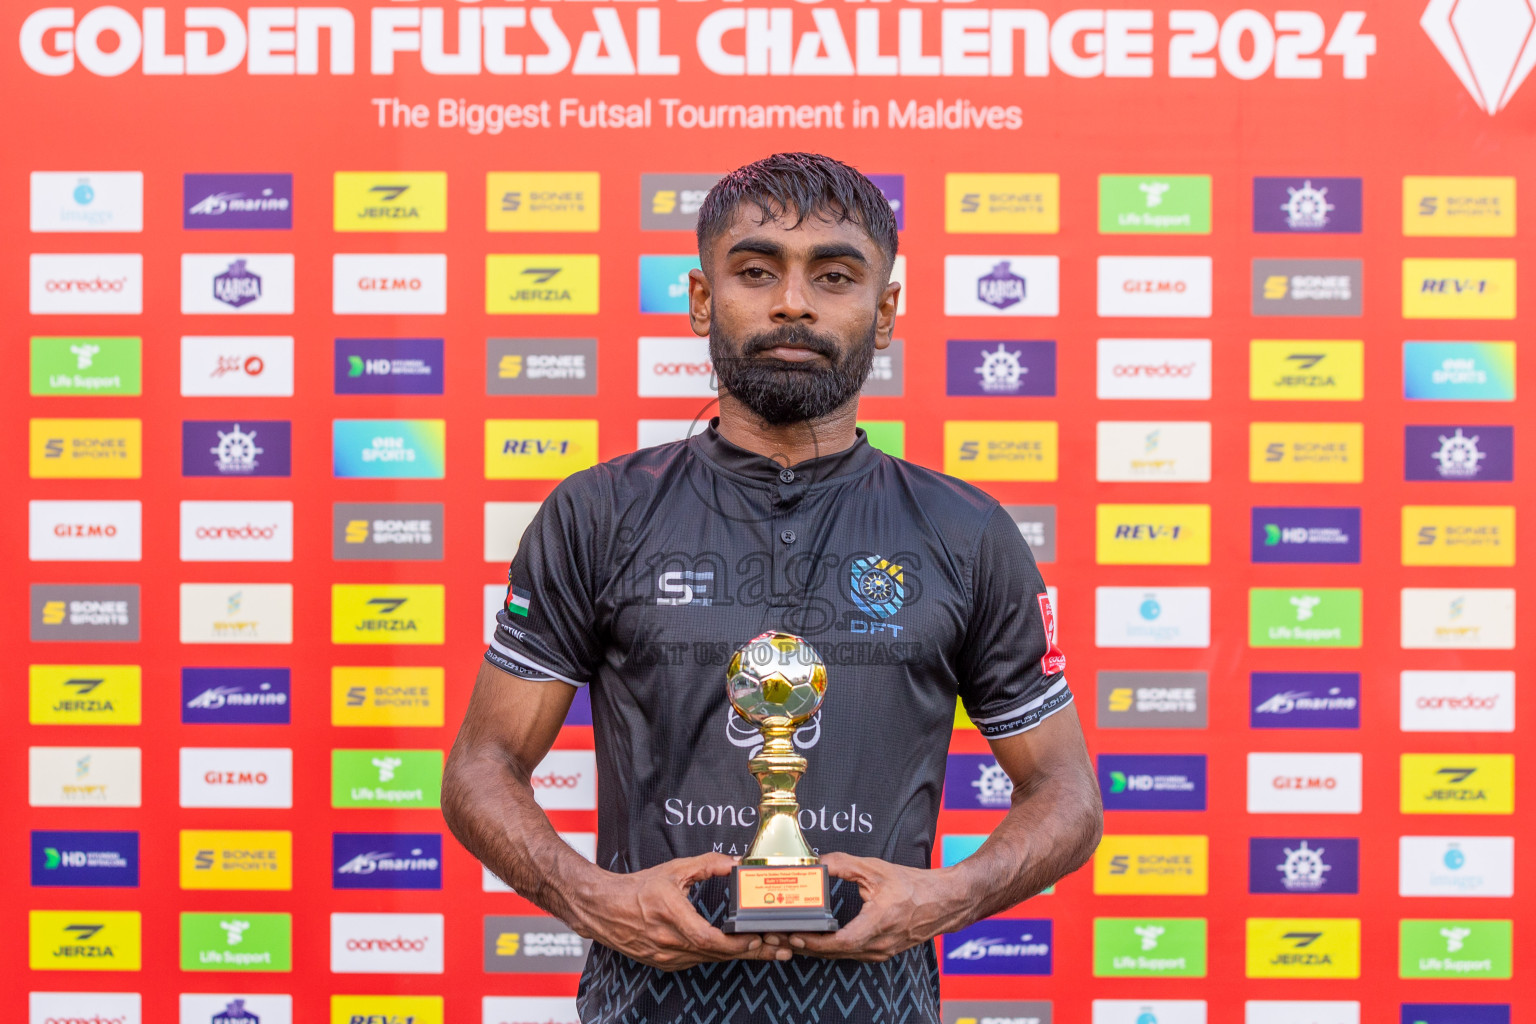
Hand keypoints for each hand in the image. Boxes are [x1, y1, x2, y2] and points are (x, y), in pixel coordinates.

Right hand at [574, 853, 790, 970]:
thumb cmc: (637, 889)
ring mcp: (666, 956)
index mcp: (670, 915)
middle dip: (750, 951)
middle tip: (778, 947)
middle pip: (716, 953)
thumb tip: (734, 862)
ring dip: (738, 956)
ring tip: (766, 950)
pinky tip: (736, 951)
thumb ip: (707, 864)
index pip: (708, 938)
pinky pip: (698, 961)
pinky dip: (718, 956)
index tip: (757, 937)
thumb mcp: (674, 870)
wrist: (604, 908)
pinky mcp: (665, 963)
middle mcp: (668, 941)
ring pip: (709, 960)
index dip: (735, 942)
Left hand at [790, 852, 961, 961]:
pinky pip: (851, 954)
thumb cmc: (913, 885)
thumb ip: (844, 863)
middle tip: (782, 936)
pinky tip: (817, 940)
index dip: (815, 941)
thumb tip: (818, 862)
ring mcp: (881, 952)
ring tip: (793, 938)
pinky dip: (831, 949)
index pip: (841, 942)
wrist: (942, 902)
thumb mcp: (875, 868)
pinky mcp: (881, 952)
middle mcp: (880, 943)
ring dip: (817, 949)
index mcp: (879, 922)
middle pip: (835, 953)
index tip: (795, 934)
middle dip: (807, 946)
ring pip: (842, 956)